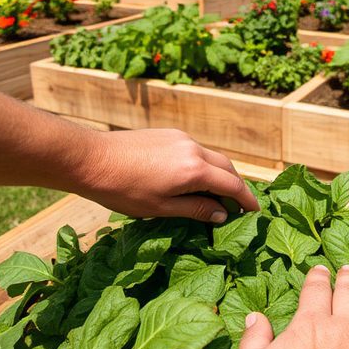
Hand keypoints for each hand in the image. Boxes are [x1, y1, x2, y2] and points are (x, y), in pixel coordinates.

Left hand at [77, 128, 258, 221]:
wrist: (92, 159)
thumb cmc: (123, 190)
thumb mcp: (161, 208)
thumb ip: (195, 209)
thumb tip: (222, 214)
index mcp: (194, 170)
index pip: (232, 185)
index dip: (246, 200)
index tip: (255, 212)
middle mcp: (194, 149)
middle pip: (227, 167)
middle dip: (236, 186)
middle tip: (238, 206)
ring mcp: (181, 138)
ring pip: (211, 157)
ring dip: (219, 174)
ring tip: (215, 195)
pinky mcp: (168, 134)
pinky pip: (195, 150)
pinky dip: (203, 165)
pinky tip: (192, 179)